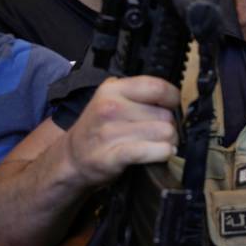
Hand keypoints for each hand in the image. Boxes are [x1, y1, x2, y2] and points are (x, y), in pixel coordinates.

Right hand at [62, 75, 179, 187]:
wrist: (71, 158)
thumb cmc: (98, 129)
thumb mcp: (111, 99)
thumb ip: (137, 93)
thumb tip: (173, 97)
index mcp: (113, 89)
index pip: (157, 87)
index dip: (173, 98)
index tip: (173, 107)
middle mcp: (111, 108)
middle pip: (165, 114)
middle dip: (171, 126)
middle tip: (163, 133)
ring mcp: (110, 132)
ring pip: (165, 133)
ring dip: (169, 141)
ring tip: (161, 144)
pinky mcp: (113, 156)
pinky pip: (152, 150)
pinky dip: (163, 153)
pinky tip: (162, 153)